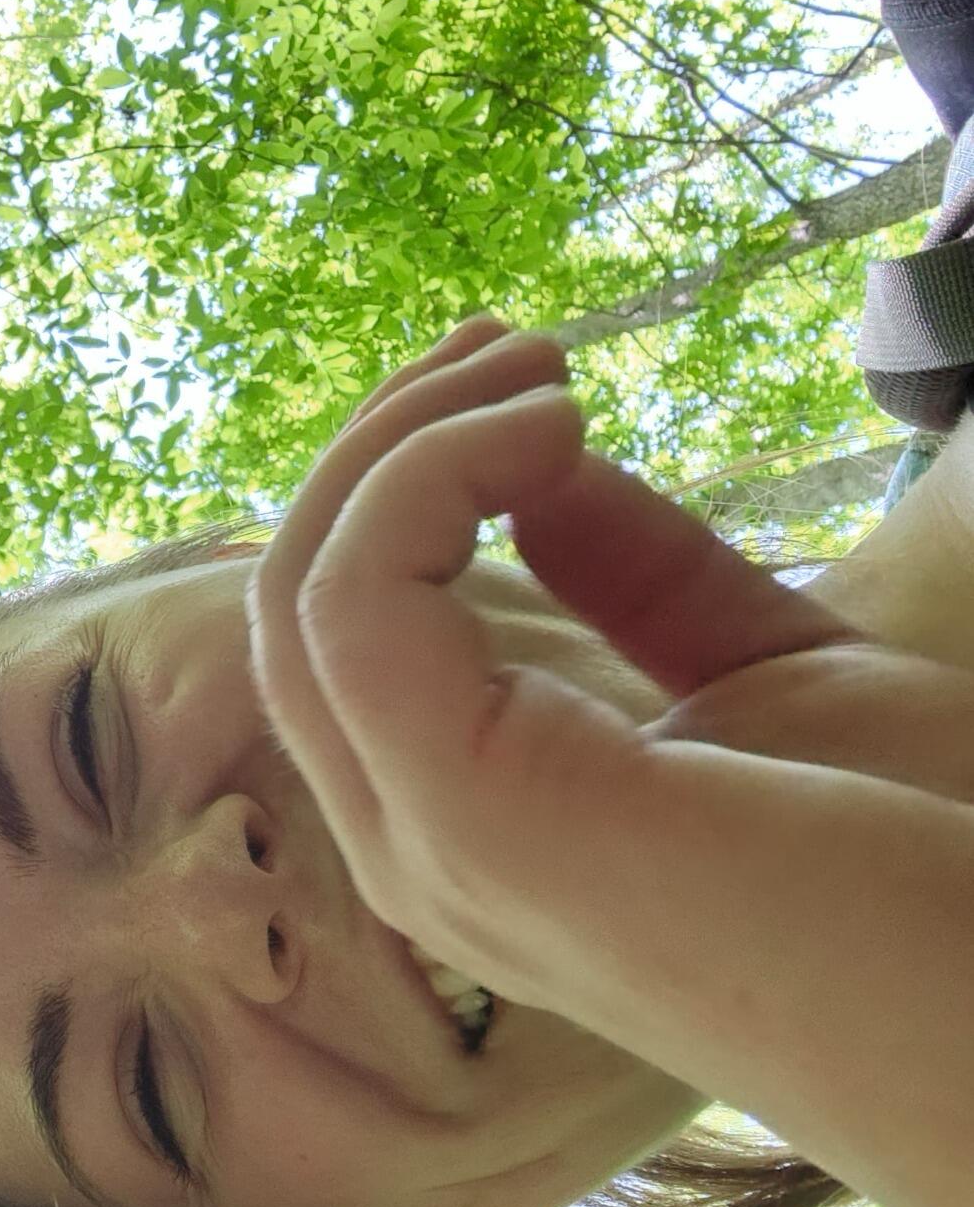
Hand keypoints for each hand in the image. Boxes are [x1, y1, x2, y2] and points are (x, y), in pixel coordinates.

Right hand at [247, 321, 973, 1206]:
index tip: (523, 377)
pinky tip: (552, 433)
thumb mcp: (764, 669)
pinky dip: (427, 482)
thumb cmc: (925, 867)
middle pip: (295, 601)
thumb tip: (551, 470)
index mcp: (468, 826)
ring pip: (301, 593)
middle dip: (383, 443)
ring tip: (538, 370)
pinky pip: (356, 604)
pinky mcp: (467, 815)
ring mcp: (429, 840)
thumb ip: (644, 585)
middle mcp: (416, 845)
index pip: (343, 636)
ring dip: (401, 444)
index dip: (402, 485)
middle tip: (512, 338)